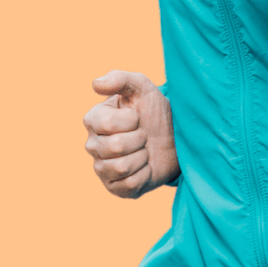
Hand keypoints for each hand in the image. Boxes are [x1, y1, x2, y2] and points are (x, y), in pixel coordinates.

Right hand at [84, 71, 179, 197]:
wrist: (174, 137)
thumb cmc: (154, 111)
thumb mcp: (142, 88)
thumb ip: (120, 78)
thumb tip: (95, 83)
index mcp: (94, 120)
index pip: (107, 123)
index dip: (131, 120)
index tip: (138, 117)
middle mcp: (93, 145)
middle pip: (115, 146)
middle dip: (139, 138)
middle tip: (145, 135)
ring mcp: (102, 168)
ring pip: (122, 167)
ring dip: (143, 157)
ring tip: (145, 150)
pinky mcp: (115, 187)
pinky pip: (129, 185)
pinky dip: (145, 175)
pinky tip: (145, 167)